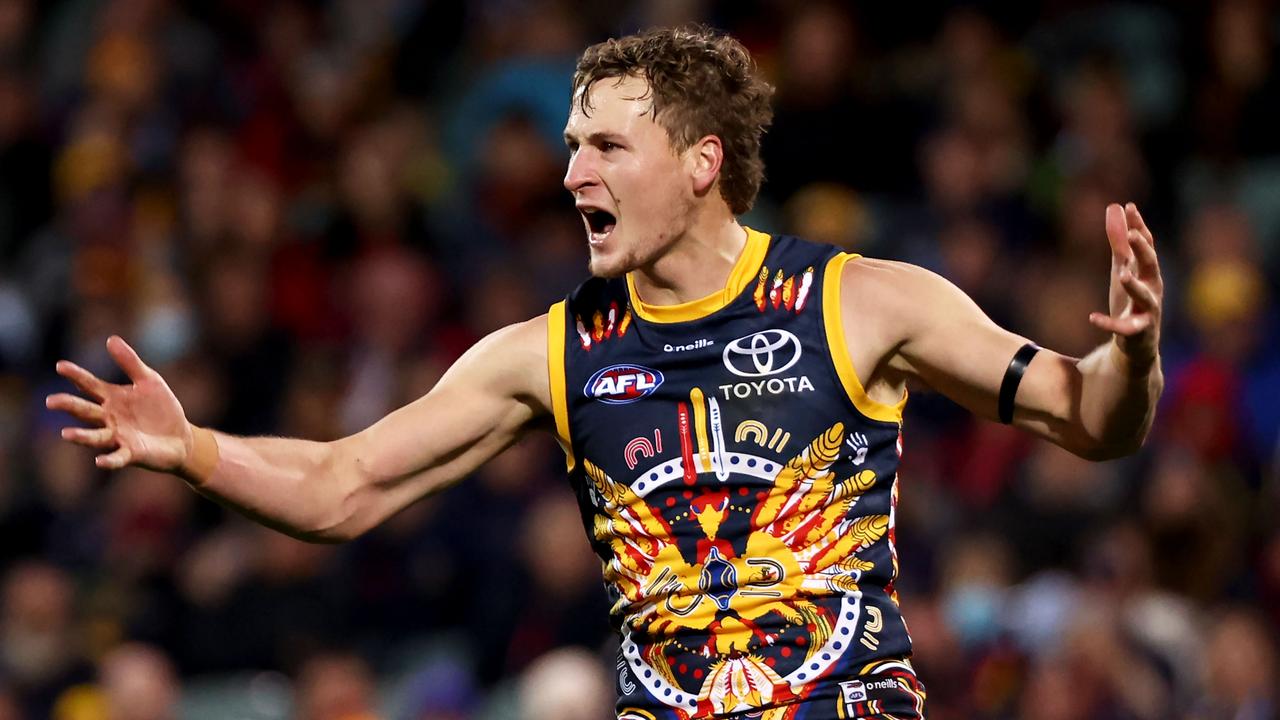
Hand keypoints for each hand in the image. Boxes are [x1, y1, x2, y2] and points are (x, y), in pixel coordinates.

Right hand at [46, 336, 193, 470]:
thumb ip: (130, 362)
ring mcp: (118, 437)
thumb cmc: (161, 408)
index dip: (76, 376)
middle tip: (51, 401)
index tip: (60, 366)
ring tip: (66, 434)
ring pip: (95, 437)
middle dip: (69, 406)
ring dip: (81, 436)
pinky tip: (100, 461)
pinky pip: (117, 457)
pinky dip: (109, 460)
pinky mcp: (132, 453)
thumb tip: (110, 339)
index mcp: (111, 398)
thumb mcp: (149, 380)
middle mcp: (109, 418)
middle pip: (85, 411)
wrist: (181, 437)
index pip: (89, 385)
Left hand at [1089, 202, 1162, 370]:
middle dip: (1143, 251)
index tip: (1129, 207)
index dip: (1139, 227)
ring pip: (1145, 297)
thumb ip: (1119, 242)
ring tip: (1123, 275)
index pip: (1146, 245)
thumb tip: (1116, 207)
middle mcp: (1152, 289)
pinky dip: (1109, 323)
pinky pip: (1125, 327)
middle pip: (1151, 266)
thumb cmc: (1131, 301)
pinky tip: (1092, 318)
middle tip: (1132, 234)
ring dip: (1134, 286)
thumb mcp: (1122, 269)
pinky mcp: (1137, 332)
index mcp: (1148, 272)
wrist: (1136, 343)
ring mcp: (1147, 311)